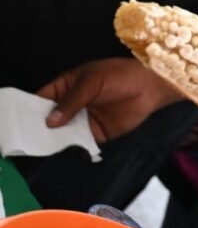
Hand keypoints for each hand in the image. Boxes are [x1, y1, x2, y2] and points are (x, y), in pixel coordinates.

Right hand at [38, 58, 176, 141]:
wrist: (150, 86)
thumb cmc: (120, 76)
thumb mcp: (92, 82)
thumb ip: (72, 101)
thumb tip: (50, 121)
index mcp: (66, 87)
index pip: (41, 99)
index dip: (28, 109)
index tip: (16, 122)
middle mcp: (71, 105)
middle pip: (48, 120)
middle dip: (38, 129)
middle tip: (25, 140)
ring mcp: (83, 120)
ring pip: (62, 134)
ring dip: (54, 141)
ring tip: (40, 150)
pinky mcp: (97, 133)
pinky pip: (80, 143)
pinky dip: (73, 148)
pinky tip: (66, 152)